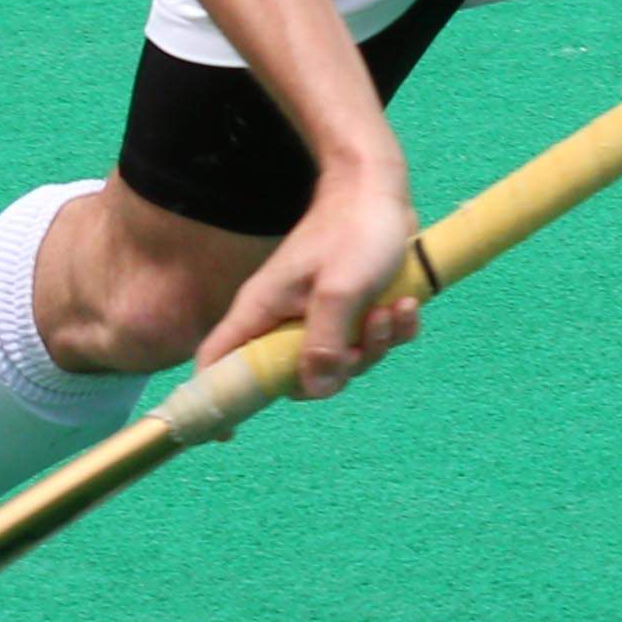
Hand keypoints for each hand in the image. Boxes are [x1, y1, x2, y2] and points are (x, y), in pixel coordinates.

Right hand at [201, 150, 425, 398]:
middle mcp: (282, 318)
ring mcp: (315, 314)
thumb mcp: (341, 291)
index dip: (215, 399)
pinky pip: (366, 340)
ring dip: (375, 344)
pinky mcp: (347, 308)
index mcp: (262, 312)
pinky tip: (406, 305)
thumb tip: (314, 388)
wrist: (379, 186)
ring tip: (393, 309)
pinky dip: (391, 330)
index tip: (227, 435)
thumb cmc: (354, 229)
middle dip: (340, 368)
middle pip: (295, 376)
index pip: (218, 363)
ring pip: (339, 360)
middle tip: (367, 334)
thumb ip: (324, 343)